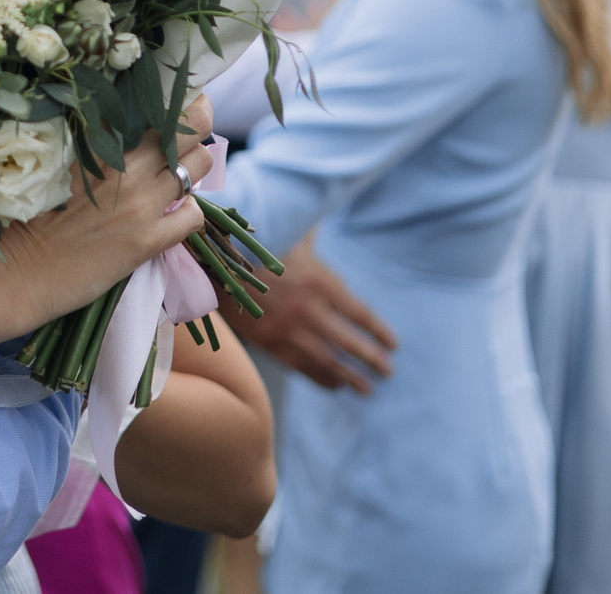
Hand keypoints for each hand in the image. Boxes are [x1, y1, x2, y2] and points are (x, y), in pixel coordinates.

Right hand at [0, 96, 215, 334]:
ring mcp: (140, 202)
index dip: (177, 98)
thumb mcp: (56, 160)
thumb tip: (122, 123)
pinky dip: (190, 212)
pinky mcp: (147, 240)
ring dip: (194, 167)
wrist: (15, 269)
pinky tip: (173, 215)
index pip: (156, 101)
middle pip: (192, 125)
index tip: (176, 102)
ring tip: (178, 175)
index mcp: (99, 137)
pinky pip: (193, 216)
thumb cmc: (25, 213)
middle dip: (198, 123)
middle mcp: (125, 162)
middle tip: (190, 133)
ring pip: (200, 165)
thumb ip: (91, 138)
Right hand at [217, 237, 395, 393]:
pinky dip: (323, 378)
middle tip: (387, 372)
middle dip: (372, 359)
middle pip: (350, 342)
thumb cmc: (259, 252)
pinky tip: (336, 386)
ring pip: (329, 361)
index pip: (360, 314)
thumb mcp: (293, 241)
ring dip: (351, 376)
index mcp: (320, 283)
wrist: (217, 270)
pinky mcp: (272, 344)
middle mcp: (310, 309)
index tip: (393, 345)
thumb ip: (313, 239)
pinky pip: (304, 367)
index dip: (379, 332)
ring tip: (368, 388)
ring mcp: (290, 330)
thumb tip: (321, 222)